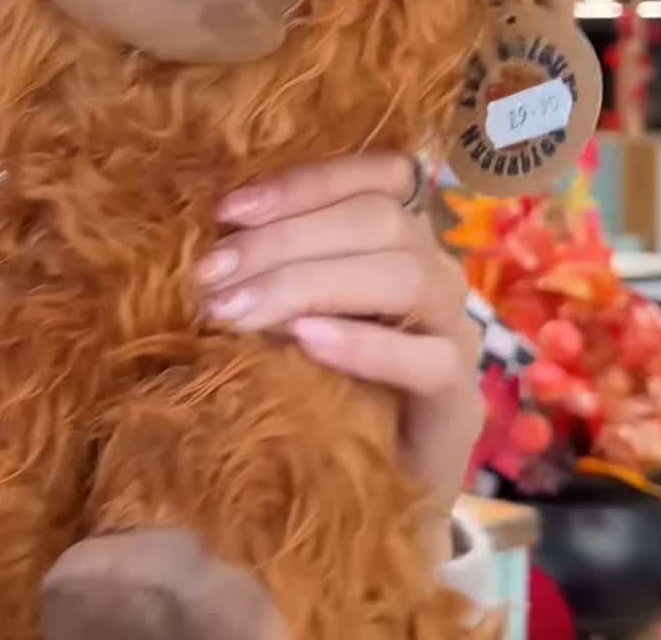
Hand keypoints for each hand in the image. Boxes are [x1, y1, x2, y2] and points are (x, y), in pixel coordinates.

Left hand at [195, 153, 481, 558]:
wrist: (367, 485)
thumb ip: (265, 269)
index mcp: (395, 236)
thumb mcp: (281, 312)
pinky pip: (428, 357)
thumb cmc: (313, 382)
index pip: (378, 174)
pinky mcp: (459, 397)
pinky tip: (305, 341)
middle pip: (380, 220)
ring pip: (404, 276)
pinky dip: (362, 344)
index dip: (305, 182)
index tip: (227, 209)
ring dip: (308, 285)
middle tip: (209, 275)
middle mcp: (432, 269)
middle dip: (282, 240)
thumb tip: (202, 241)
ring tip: (235, 312)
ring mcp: (454, 330)